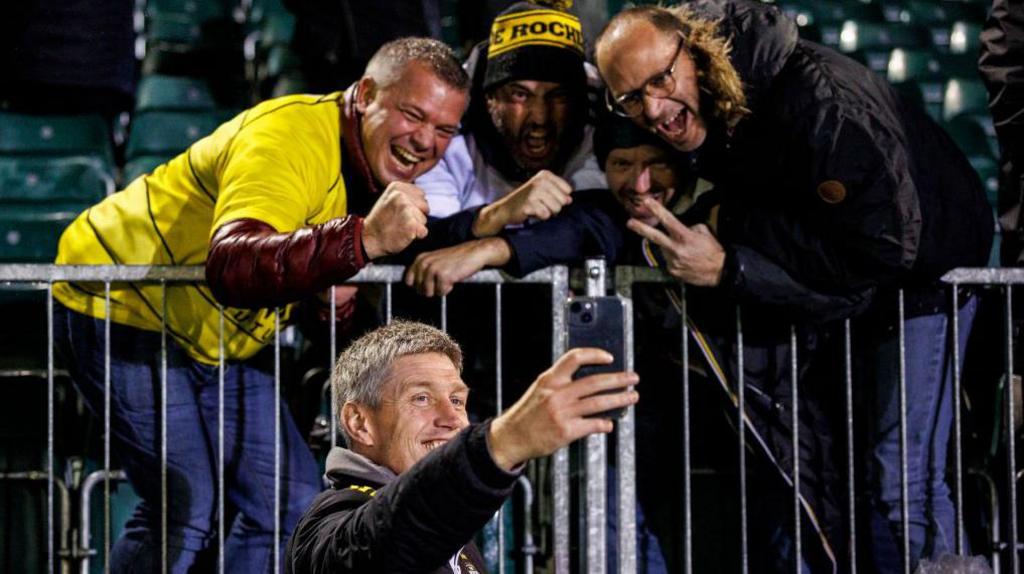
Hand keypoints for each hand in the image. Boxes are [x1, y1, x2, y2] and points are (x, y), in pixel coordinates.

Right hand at [362, 182, 429, 258]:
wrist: (369, 238)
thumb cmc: (382, 221)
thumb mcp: (389, 199)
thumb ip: (405, 194)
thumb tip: (424, 197)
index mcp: (397, 186)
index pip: (421, 195)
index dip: (414, 206)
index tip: (398, 212)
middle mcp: (401, 195)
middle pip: (425, 206)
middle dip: (416, 215)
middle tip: (399, 220)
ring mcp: (406, 209)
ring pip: (424, 219)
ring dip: (415, 226)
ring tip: (399, 226)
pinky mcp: (411, 224)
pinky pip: (423, 231)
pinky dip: (417, 236)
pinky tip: (403, 234)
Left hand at [403, 238, 511, 296]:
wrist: (474, 252)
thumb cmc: (455, 259)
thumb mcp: (435, 260)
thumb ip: (423, 270)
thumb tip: (415, 288)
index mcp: (420, 259)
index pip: (409, 281)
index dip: (419, 286)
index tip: (430, 282)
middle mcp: (424, 263)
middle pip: (419, 290)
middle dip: (431, 289)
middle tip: (442, 279)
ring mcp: (433, 269)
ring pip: (429, 293)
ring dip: (439, 289)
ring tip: (448, 278)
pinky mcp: (443, 276)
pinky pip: (441, 292)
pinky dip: (448, 289)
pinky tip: (454, 278)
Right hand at [472, 170, 572, 236]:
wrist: (506, 208)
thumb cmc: (527, 200)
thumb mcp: (544, 192)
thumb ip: (559, 193)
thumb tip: (569, 200)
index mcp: (545, 175)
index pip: (568, 190)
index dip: (560, 198)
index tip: (548, 198)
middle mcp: (540, 180)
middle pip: (563, 200)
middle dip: (555, 207)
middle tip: (541, 204)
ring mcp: (534, 191)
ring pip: (556, 208)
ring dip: (548, 212)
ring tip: (537, 208)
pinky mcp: (529, 203)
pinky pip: (546, 214)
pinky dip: (540, 216)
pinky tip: (532, 212)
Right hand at [487, 348, 638, 470]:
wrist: (511, 437)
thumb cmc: (527, 415)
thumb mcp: (540, 390)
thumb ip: (561, 384)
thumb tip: (591, 383)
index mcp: (549, 379)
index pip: (574, 358)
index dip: (595, 355)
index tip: (609, 357)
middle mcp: (557, 394)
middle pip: (594, 382)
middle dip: (618, 379)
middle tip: (633, 378)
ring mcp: (562, 413)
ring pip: (599, 402)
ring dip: (619, 399)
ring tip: (631, 397)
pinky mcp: (566, 431)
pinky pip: (593, 424)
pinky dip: (605, 424)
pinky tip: (609, 423)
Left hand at [627, 197, 725, 285]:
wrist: (720, 272)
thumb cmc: (713, 251)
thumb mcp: (704, 232)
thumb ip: (689, 228)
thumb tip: (679, 228)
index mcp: (685, 237)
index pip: (668, 220)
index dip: (656, 210)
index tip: (647, 202)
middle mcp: (676, 249)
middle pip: (655, 237)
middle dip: (641, 229)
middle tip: (630, 222)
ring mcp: (673, 262)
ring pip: (664, 250)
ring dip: (669, 248)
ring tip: (684, 251)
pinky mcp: (673, 272)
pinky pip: (668, 261)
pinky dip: (673, 259)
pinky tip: (684, 260)